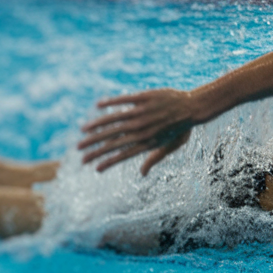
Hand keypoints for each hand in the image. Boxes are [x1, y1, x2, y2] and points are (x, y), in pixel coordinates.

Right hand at [78, 89, 198, 174]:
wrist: (194, 107)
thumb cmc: (183, 128)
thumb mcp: (171, 147)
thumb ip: (154, 159)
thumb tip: (142, 174)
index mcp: (147, 142)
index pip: (122, 154)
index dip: (106, 161)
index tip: (92, 166)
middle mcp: (142, 129)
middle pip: (113, 139)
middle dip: (94, 146)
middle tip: (78, 149)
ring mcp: (142, 113)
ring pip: (114, 120)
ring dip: (97, 126)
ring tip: (83, 130)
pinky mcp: (145, 98)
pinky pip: (124, 100)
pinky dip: (111, 102)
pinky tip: (98, 105)